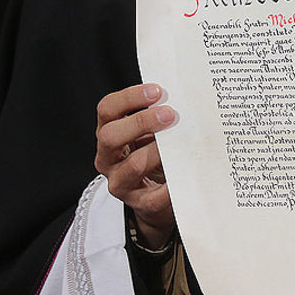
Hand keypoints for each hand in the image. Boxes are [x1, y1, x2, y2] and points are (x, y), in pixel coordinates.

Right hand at [95, 83, 176, 247]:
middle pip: (110, 136)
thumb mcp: (149, 134)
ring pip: (134, 165)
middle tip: (170, 114)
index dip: (129, 98)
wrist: (156, 198)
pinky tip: (187, 173)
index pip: (107, 110)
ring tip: (182, 142)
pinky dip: (172, 185)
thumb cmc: (154, 156)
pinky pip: (155, 197)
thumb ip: (158, 117)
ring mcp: (121, 183)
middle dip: (141, 122)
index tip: (157, 90)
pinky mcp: (140, 203)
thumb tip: (185, 96)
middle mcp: (108, 158)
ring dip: (159, 151)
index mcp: (109, 135)